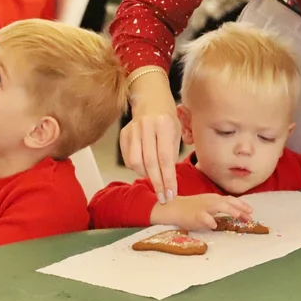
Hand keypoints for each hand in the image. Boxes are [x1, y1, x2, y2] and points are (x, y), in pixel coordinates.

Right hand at [120, 72, 181, 202]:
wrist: (151, 101)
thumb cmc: (168, 120)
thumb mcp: (176, 133)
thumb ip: (172, 154)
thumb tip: (169, 180)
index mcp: (164, 124)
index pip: (165, 158)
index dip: (168, 178)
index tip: (171, 194)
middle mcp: (146, 126)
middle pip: (150, 162)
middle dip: (158, 183)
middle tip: (164, 198)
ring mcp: (132, 129)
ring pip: (136, 162)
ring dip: (146, 175)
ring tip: (155, 179)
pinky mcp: (123, 134)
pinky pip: (128, 158)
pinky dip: (136, 168)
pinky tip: (145, 168)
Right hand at [150, 194, 253, 230]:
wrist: (174, 208)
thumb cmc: (192, 208)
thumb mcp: (209, 205)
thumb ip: (221, 207)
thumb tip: (237, 213)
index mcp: (214, 199)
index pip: (231, 200)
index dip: (242, 205)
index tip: (251, 212)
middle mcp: (210, 201)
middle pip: (228, 202)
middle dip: (240, 208)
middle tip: (249, 216)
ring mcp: (202, 207)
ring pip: (217, 206)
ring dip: (229, 210)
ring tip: (238, 216)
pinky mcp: (194, 214)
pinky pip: (202, 216)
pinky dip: (209, 220)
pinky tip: (214, 224)